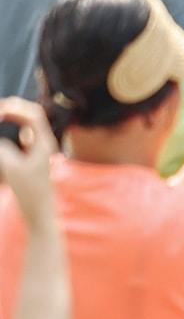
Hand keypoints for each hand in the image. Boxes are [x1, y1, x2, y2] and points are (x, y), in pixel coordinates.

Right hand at [0, 99, 58, 224]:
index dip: (16, 108)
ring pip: (30, 124)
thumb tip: (0, 141)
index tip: (0, 108)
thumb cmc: (29, 191)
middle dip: (17, 108)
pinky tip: (10, 128)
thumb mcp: (12, 169)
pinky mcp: (34, 156)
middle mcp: (45, 142)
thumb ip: (4, 150)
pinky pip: (27, 134)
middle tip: (0, 108)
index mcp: (44, 142)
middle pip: (33, 116)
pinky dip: (18, 126)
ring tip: (1, 113)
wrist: (39, 210)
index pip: (34, 115)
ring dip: (17, 115)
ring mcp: (40, 148)